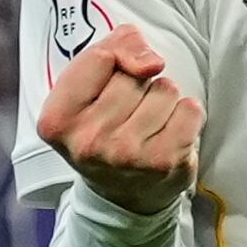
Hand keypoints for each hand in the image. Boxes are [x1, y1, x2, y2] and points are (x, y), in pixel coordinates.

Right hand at [37, 23, 201, 213]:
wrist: (122, 196)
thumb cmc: (102, 130)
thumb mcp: (85, 88)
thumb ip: (112, 49)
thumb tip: (151, 62)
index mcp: (57, 120)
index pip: (100, 56)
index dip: (114, 59)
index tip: (110, 79)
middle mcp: (89, 142)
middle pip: (133, 74)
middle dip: (137, 84)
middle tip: (125, 114)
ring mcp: (128, 155)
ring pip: (164, 89)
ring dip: (162, 100)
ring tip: (146, 125)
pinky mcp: (165, 162)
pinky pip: (190, 109)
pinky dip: (185, 115)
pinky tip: (167, 134)